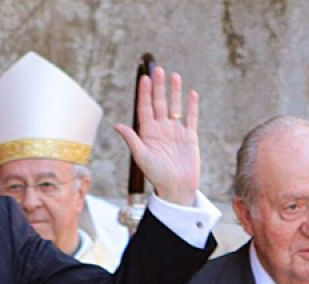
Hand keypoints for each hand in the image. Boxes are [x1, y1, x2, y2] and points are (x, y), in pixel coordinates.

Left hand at [112, 66, 200, 205]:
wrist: (176, 188)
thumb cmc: (156, 175)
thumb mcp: (142, 157)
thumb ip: (132, 139)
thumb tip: (117, 125)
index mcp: (148, 133)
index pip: (145, 108)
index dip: (144, 93)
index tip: (143, 78)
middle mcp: (161, 130)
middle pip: (159, 103)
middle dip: (158, 87)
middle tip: (158, 69)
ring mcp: (176, 132)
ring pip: (175, 107)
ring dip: (174, 92)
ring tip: (174, 76)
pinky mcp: (189, 137)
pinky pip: (191, 118)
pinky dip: (192, 106)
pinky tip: (191, 94)